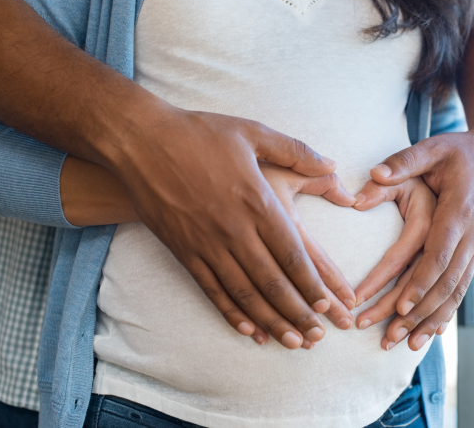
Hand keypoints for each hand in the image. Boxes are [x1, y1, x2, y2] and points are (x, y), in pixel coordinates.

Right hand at [112, 108, 356, 349]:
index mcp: (257, 201)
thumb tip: (333, 165)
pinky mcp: (184, 250)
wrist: (140, 141)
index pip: (292, 253)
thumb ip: (297, 151)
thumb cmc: (200, 134)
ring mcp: (206, 243)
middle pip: (272, 281)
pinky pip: (211, 290)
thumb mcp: (253, 132)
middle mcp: (235, 229)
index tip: (328, 304)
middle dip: (298, 312)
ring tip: (292, 341)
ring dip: (270, 320)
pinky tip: (248, 330)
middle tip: (317, 336)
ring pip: (244, 292)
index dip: (312, 283)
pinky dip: (231, 313)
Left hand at [367, 127, 473, 350]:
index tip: (400, 307)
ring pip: (456, 291)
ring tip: (407, 345)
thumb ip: (403, 162)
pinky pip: (462, 287)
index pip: (439, 254)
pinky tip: (432, 333)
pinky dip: (447, 311)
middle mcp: (471, 234)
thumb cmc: (463, 150)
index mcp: (459, 211)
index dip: (421, 283)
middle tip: (389, 337)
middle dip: (418, 314)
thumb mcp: (434, 148)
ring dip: (432, 321)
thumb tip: (372, 176)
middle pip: (445, 283)